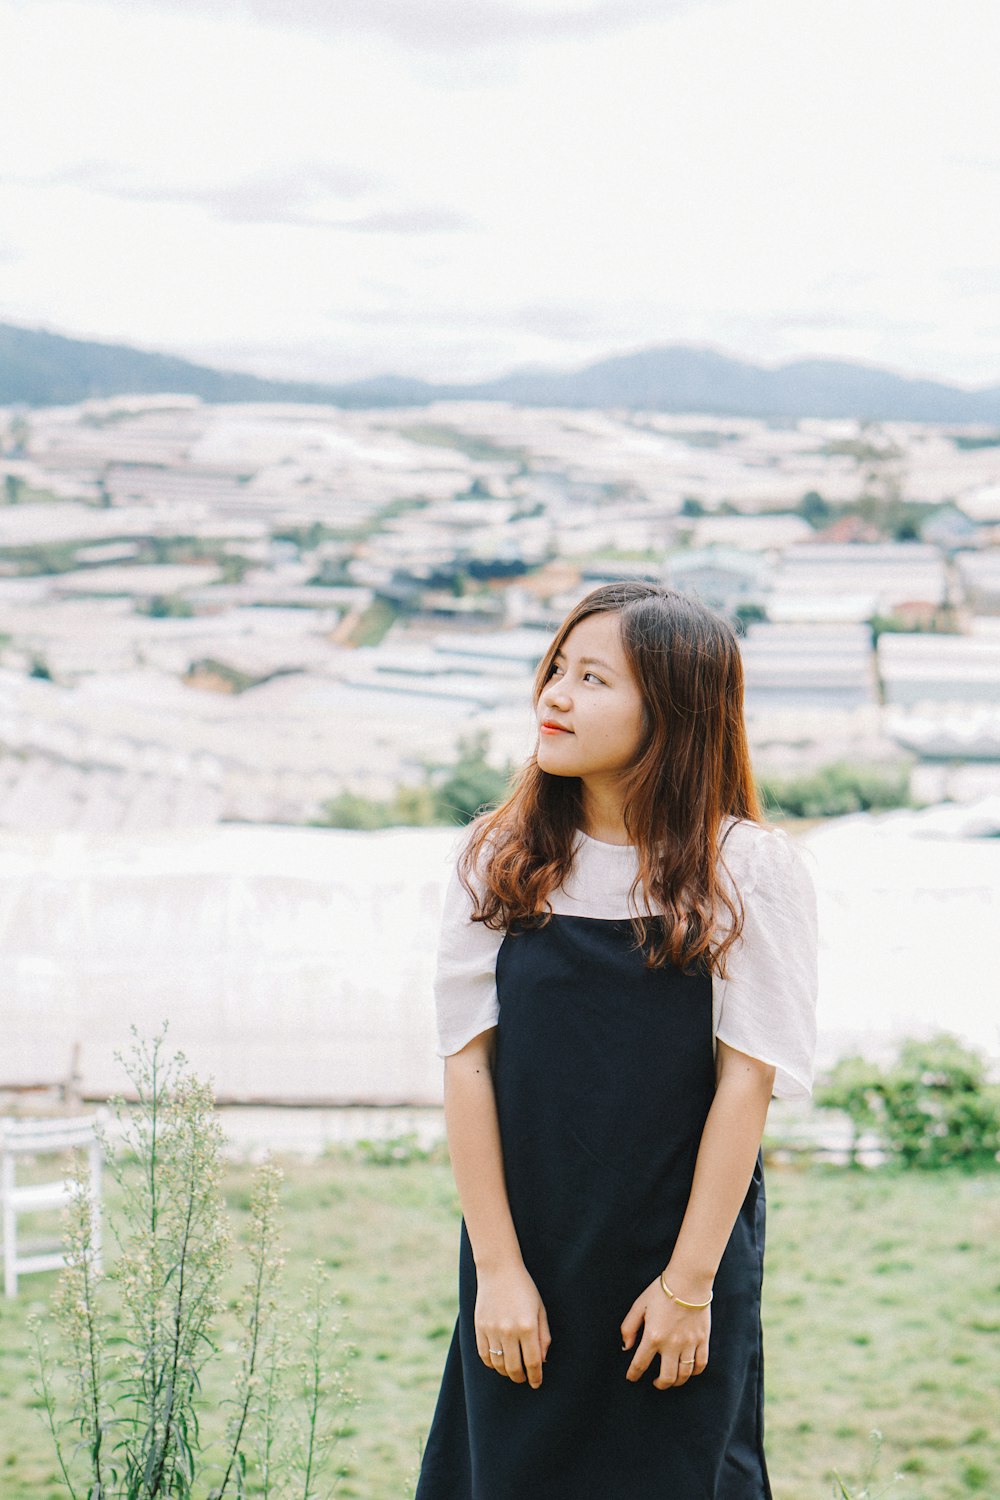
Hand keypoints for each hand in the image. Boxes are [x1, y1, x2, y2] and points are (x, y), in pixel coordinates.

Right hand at [474, 1261, 551, 1387]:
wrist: (498, 1269)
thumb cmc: (524, 1288)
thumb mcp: (540, 1309)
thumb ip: (543, 1336)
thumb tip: (542, 1361)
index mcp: (527, 1326)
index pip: (532, 1362)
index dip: (535, 1377)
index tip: (537, 1383)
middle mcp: (509, 1330)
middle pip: (514, 1368)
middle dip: (521, 1378)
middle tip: (524, 1378)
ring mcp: (492, 1330)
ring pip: (498, 1365)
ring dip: (506, 1373)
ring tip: (512, 1371)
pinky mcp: (479, 1327)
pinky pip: (484, 1355)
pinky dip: (491, 1364)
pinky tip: (498, 1362)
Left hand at [620, 1273, 710, 1389]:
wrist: (688, 1280)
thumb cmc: (662, 1291)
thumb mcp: (639, 1305)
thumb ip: (629, 1327)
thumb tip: (626, 1347)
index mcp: (653, 1336)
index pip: (640, 1364)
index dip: (633, 1374)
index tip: (631, 1378)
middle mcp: (672, 1344)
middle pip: (666, 1377)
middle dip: (659, 1384)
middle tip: (655, 1382)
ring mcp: (689, 1343)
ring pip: (684, 1375)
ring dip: (676, 1382)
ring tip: (671, 1379)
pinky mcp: (702, 1340)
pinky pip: (700, 1364)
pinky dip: (694, 1372)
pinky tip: (688, 1370)